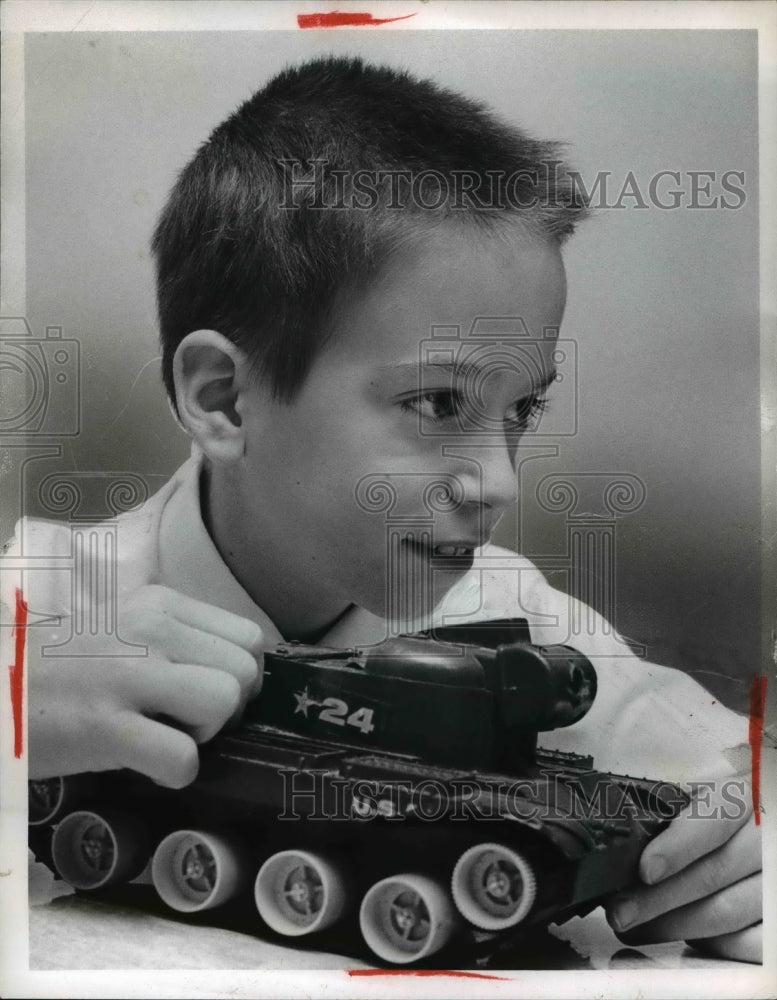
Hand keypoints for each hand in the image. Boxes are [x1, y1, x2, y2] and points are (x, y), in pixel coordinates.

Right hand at [28, 585, 264, 787]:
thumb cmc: (63, 666)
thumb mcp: (124, 627)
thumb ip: (177, 637)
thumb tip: (236, 674)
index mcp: (160, 605)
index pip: (249, 637)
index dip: (241, 675)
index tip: (210, 693)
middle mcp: (150, 630)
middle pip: (245, 671)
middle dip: (229, 707)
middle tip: (188, 721)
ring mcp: (127, 676)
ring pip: (224, 701)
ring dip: (205, 734)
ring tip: (167, 736)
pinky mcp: (104, 727)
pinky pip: (183, 757)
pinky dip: (176, 772)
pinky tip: (149, 765)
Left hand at [606, 776, 761, 962]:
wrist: (767, 829)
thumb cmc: (731, 813)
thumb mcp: (708, 795)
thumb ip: (675, 808)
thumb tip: (620, 834)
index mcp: (745, 797)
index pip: (713, 821)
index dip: (677, 847)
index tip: (646, 870)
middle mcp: (767, 839)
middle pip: (712, 874)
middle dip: (657, 898)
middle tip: (619, 911)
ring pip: (726, 913)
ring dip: (672, 926)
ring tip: (634, 927)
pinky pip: (746, 943)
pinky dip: (708, 944)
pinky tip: (679, 937)